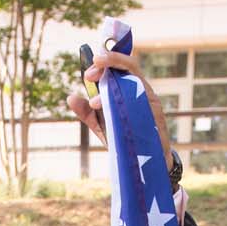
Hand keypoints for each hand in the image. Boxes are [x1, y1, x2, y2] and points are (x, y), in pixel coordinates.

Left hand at [67, 47, 173, 166]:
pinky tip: (111, 110)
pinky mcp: (156, 117)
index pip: (119, 65)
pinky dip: (127, 103)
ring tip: (95, 101)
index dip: (104, 62)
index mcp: (130, 88)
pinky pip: (143, 104)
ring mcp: (150, 102)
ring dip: (115, 85)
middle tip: (89, 75)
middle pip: (129, 65)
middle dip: (110, 63)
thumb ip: (87, 112)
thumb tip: (70, 98)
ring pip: (137, 81)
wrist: (145, 163)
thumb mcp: (102, 124)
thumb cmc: (125, 139)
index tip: (87, 75)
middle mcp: (142, 90)